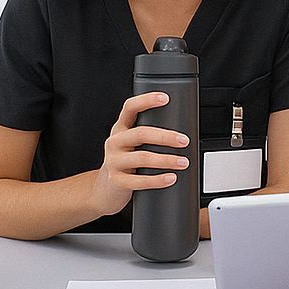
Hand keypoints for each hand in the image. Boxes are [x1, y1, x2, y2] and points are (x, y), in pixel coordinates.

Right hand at [92, 92, 188, 217]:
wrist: (105, 190)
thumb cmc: (126, 164)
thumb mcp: (131, 145)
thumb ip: (148, 136)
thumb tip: (181, 134)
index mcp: (120, 129)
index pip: (130, 108)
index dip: (146, 100)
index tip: (164, 98)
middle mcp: (115, 142)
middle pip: (140, 133)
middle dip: (165, 136)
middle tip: (184, 140)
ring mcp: (114, 162)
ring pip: (142, 158)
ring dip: (166, 159)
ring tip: (183, 162)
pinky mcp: (116, 181)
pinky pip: (139, 181)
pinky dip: (158, 180)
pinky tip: (171, 178)